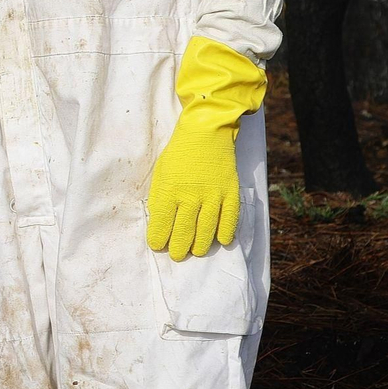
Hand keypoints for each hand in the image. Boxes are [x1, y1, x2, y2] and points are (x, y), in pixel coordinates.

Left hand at [145, 124, 240, 260]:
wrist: (205, 132)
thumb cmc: (178, 154)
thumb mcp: (160, 172)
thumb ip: (160, 196)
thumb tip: (159, 220)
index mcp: (169, 190)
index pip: (161, 223)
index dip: (158, 238)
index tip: (157, 245)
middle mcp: (191, 196)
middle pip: (184, 231)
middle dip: (178, 247)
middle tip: (176, 255)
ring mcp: (213, 196)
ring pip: (206, 230)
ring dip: (200, 245)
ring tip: (195, 252)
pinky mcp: (230, 193)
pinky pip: (229, 219)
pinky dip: (225, 233)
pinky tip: (220, 241)